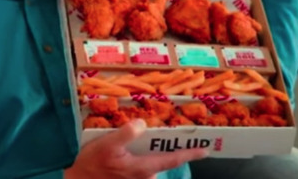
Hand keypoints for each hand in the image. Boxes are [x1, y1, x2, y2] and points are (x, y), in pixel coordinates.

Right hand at [64, 119, 208, 178]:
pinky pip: (141, 171)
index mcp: (142, 167)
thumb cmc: (91, 163)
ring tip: (136, 142)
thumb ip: (126, 133)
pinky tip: (126, 153)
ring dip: (149, 155)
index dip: (189, 154)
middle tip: (166, 136)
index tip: (205, 150)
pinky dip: (142, 161)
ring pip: (151, 167)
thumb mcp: (106, 144)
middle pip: (161, 162)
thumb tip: (142, 123)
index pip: (172, 159)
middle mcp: (144, 177)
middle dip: (164, 150)